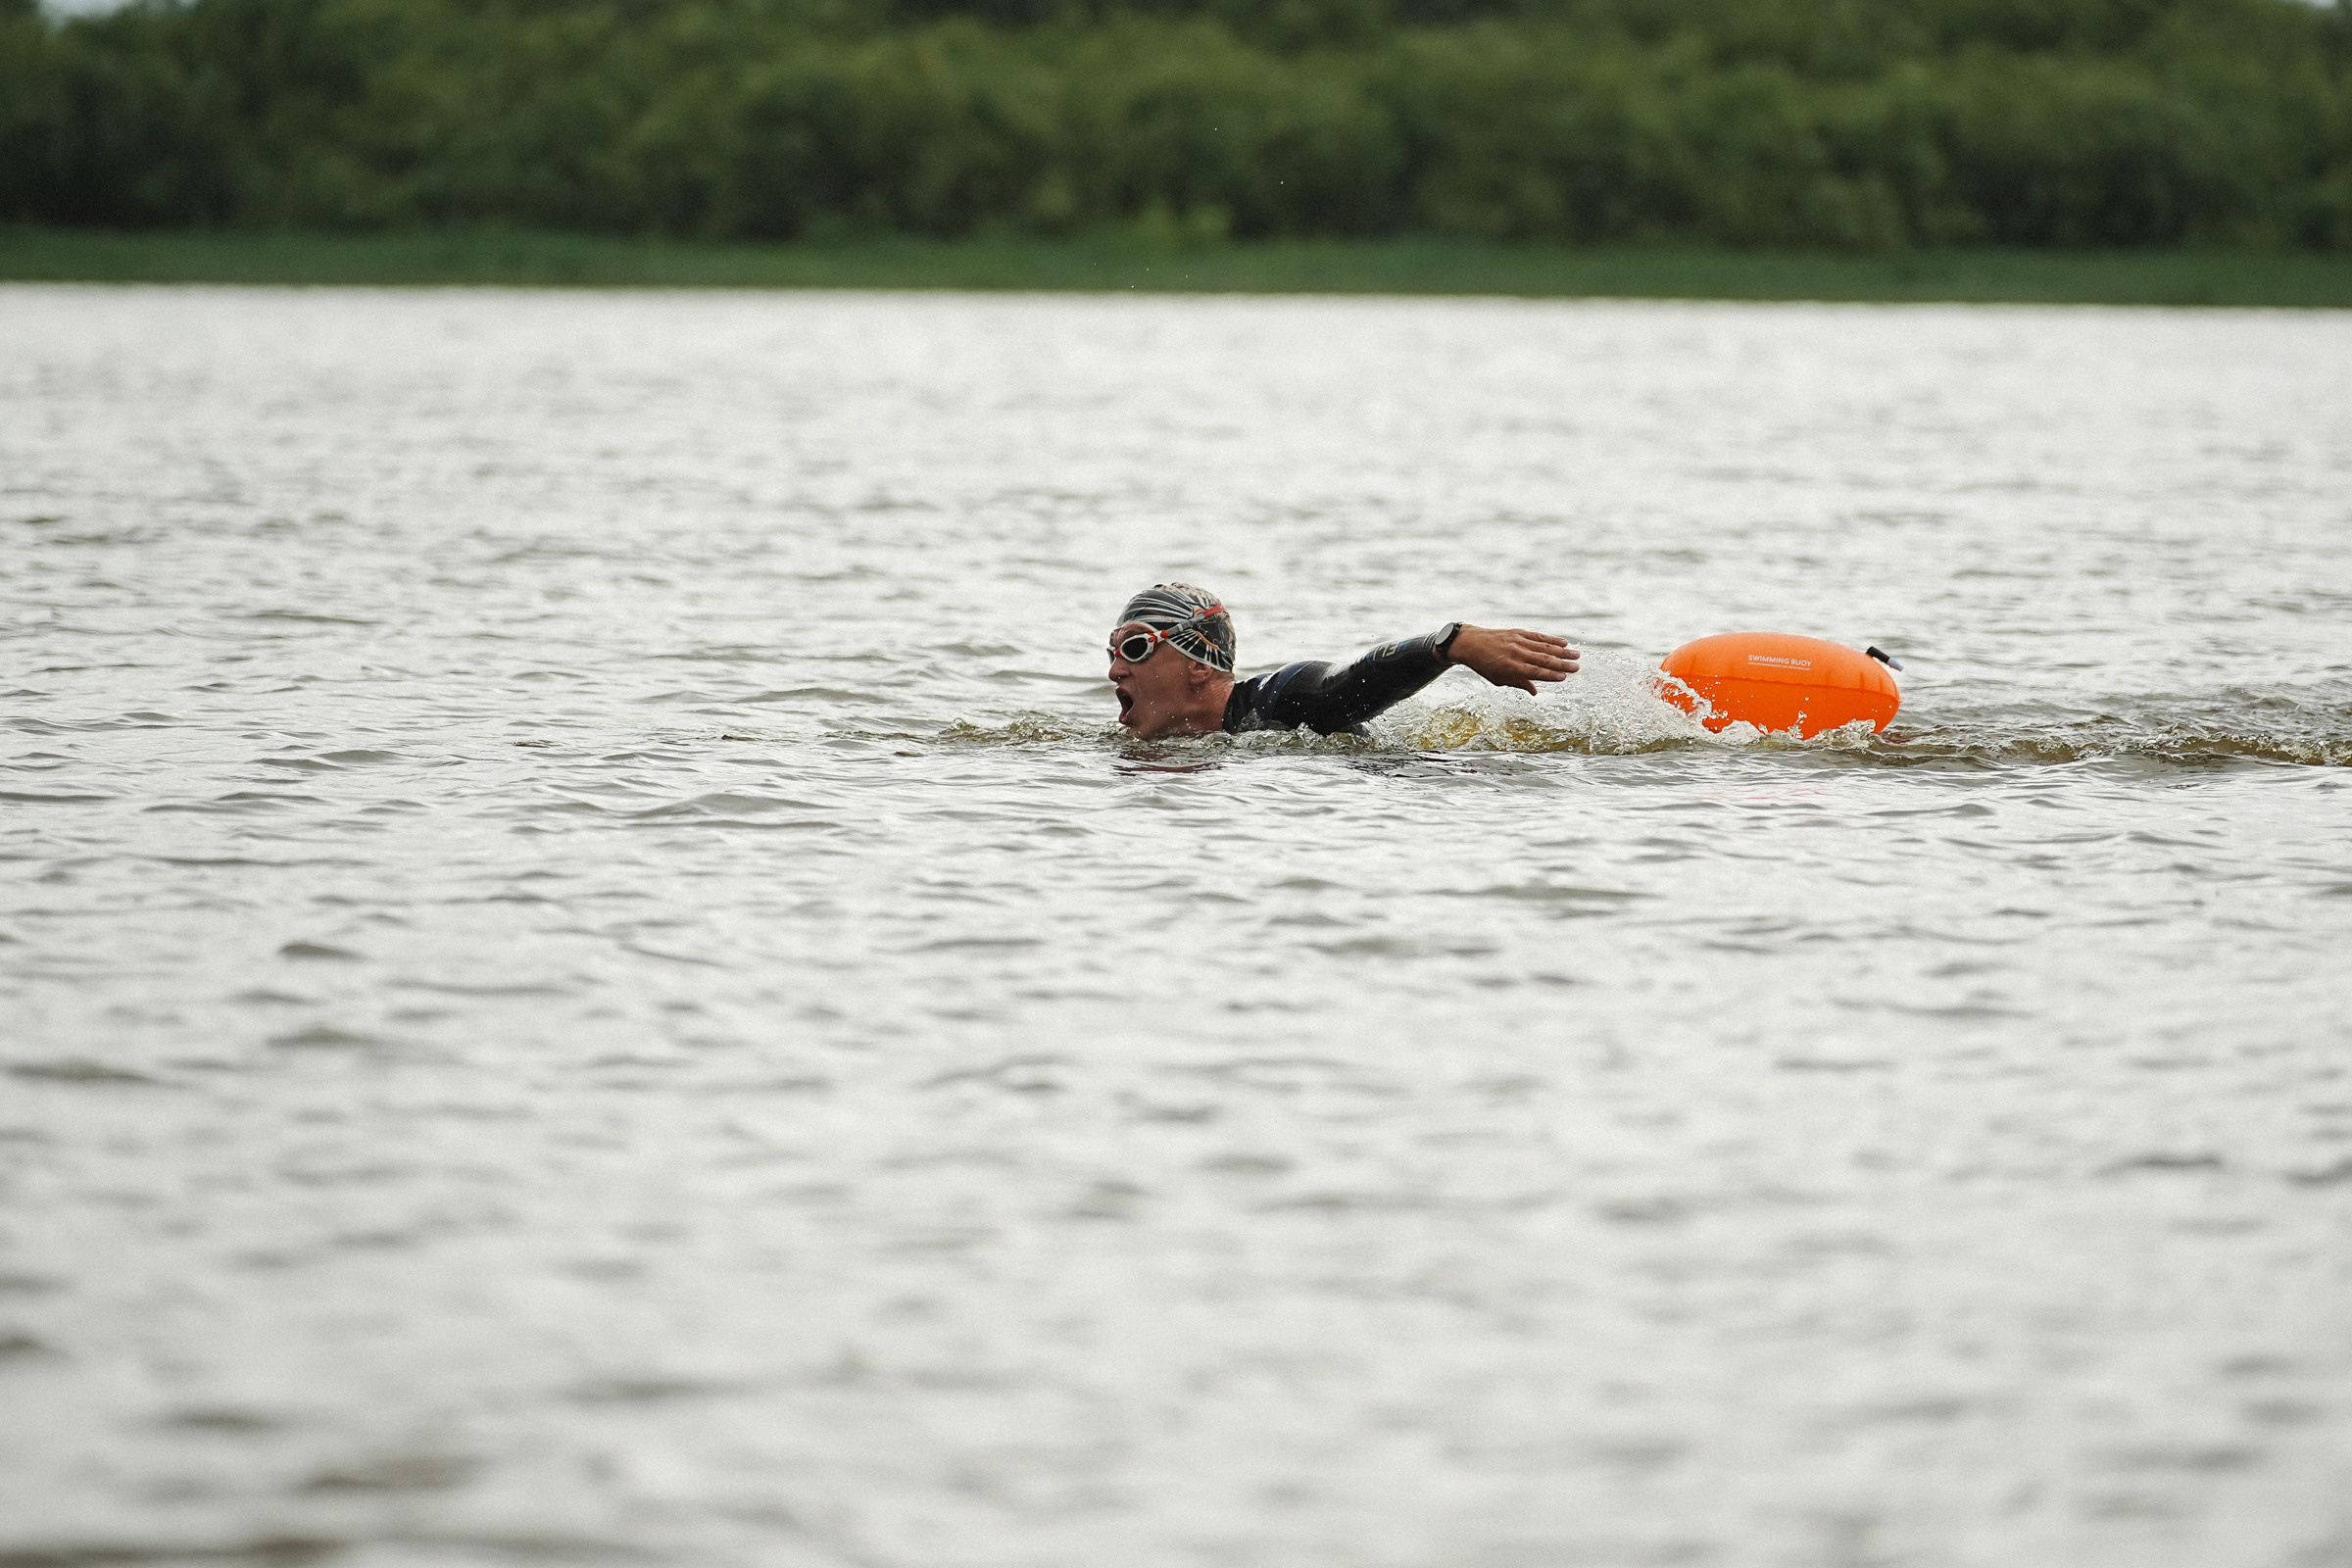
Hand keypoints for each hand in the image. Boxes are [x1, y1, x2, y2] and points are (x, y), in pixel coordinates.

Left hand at [1445, 625, 1578, 693]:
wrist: (1470, 643)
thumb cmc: (1484, 664)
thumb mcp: (1498, 679)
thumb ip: (1518, 683)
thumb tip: (1535, 691)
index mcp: (1511, 668)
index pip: (1535, 672)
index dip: (1551, 675)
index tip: (1564, 678)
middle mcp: (1516, 653)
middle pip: (1543, 659)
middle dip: (1562, 664)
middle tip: (1577, 667)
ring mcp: (1518, 641)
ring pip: (1544, 646)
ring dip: (1562, 651)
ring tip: (1576, 655)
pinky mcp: (1518, 632)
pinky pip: (1538, 636)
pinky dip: (1551, 639)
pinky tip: (1563, 642)